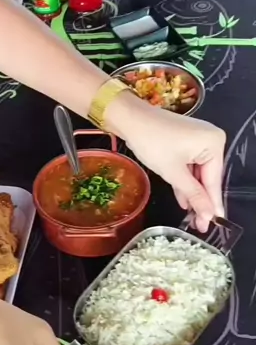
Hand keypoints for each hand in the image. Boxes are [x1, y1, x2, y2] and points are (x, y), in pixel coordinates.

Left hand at [119, 100, 224, 231]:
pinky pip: (189, 165)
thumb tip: (208, 215)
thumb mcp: (174, 172)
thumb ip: (194, 194)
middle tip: (199, 224)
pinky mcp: (186, 141)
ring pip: (197, 173)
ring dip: (191, 192)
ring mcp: (199, 139)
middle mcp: (211, 139)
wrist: (130, 119)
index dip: (210, 204)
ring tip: (191, 217)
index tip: (210, 224)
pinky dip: (184, 180)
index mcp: (214, 143)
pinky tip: (183, 200)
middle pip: (207, 177)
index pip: (214, 181)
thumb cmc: (153, 142)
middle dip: (200, 200)